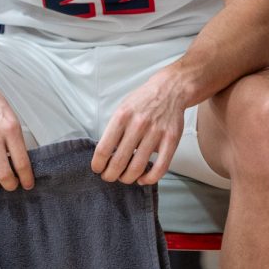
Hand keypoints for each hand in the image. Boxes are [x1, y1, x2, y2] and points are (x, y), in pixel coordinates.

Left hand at [92, 69, 185, 185]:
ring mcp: (156, 133)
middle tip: (109, 177)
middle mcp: (138, 124)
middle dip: (110, 175)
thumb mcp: (123, 108)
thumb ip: (114, 129)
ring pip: (138, 167)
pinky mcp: (171, 140)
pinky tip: (143, 179)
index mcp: (122, 116)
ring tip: (124, 178)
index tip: (97, 169)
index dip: (98, 164)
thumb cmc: (143, 101)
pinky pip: (160, 167)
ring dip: (127, 178)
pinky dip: (149, 178)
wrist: (170, 89)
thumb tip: (105, 153)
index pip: (104, 148)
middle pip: (119, 161)